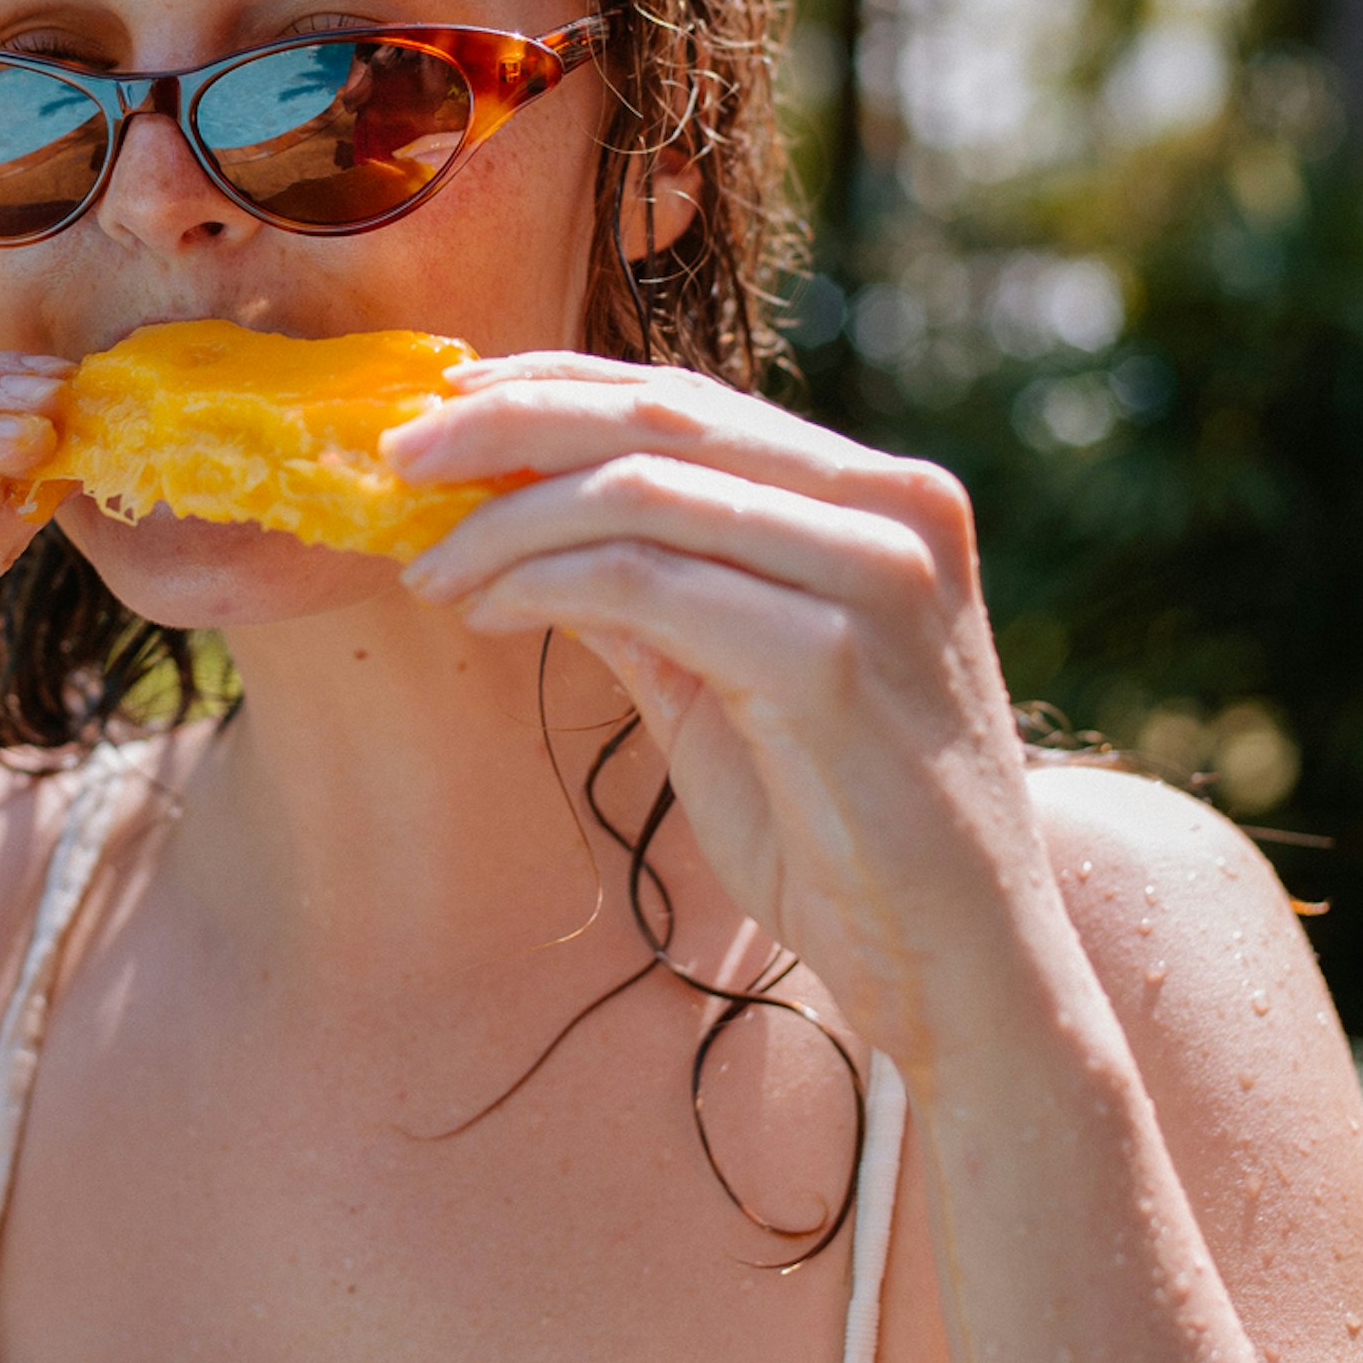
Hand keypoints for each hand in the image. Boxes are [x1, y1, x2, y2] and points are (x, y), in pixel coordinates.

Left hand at [386, 354, 1035, 1065]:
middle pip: (662, 414)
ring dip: (506, 519)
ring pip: (642, 487)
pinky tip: (488, 610)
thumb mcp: (731, 690)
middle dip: (506, 421)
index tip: (444, 407)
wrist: (965, 974)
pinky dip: (545, 581)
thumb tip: (524, 527)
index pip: (692, 398)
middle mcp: (895, 506)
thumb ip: (652, 598)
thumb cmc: (851, 839)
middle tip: (397, 454)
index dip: (553, 387)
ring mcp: (876, 573)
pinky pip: (648, 582)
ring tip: (428, 565)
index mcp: (881, 497)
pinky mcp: (836, 657)